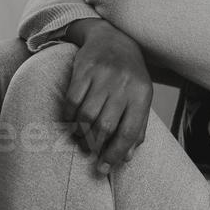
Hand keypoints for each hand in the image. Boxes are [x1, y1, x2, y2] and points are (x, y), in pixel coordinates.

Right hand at [62, 18, 151, 174]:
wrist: (114, 39)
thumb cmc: (129, 77)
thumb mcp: (141, 99)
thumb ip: (137, 128)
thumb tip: (126, 158)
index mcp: (141, 95)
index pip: (128, 132)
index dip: (115, 154)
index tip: (103, 169)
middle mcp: (123, 85)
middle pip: (104, 126)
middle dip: (95, 145)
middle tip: (90, 152)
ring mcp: (103, 76)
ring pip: (86, 115)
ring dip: (80, 133)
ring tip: (80, 139)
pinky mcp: (84, 69)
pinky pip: (72, 100)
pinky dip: (68, 116)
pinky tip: (70, 121)